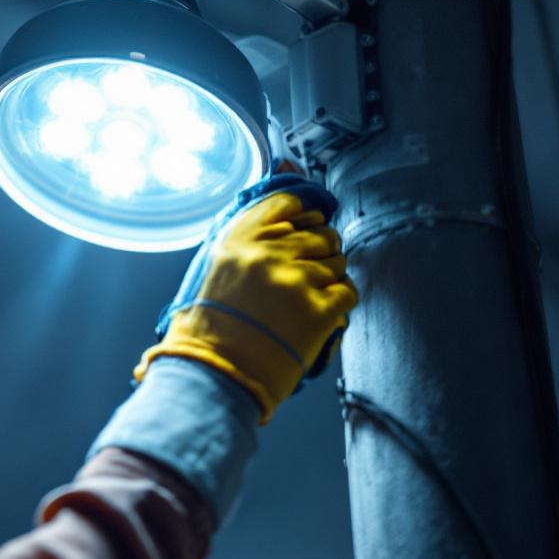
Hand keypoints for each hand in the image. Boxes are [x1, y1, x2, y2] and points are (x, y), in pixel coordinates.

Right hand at [134, 174, 357, 422]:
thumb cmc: (209, 328)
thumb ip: (249, 234)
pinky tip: (319, 314)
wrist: (214, 375)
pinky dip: (338, 302)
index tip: (304, 230)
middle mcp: (268, 253)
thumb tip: (287, 183)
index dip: (304, 218)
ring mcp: (297, 279)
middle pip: (321, 233)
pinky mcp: (319, 309)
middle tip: (306, 276)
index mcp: (238, 239)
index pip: (289, 204)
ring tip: (307, 300)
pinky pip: (348, 291)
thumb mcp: (215, 268)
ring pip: (338, 261)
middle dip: (320, 252)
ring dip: (329, 279)